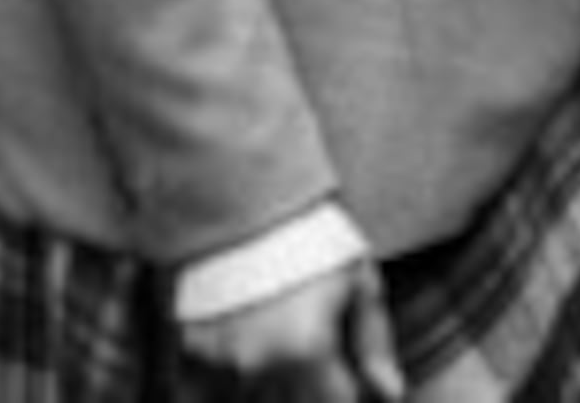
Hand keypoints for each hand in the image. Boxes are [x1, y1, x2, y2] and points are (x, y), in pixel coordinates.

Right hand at [179, 255, 401, 401]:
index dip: (349, 396)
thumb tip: (391, 394)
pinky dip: (233, 386)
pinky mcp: (189, 352)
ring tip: (285, 348)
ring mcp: (217, 362)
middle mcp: (257, 366)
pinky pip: (211, 392)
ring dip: (273, 392)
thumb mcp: (359, 282)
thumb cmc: (312, 237)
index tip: (354, 384)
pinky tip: (252, 356)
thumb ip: (374, 344)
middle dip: (312, 393)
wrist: (242, 197)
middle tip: (319, 360)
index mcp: (306, 349)